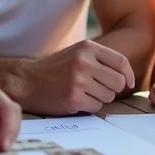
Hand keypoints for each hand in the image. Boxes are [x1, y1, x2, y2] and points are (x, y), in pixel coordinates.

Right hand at [12, 40, 133, 115]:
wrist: (26, 81)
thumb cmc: (54, 69)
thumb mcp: (76, 54)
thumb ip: (100, 60)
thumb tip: (127, 77)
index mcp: (87, 48)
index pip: (121, 62)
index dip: (128, 75)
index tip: (128, 84)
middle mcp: (84, 62)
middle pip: (118, 82)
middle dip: (111, 89)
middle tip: (96, 89)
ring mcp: (78, 80)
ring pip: (108, 96)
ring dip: (98, 98)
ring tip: (81, 93)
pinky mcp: (73, 98)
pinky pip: (96, 107)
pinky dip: (88, 107)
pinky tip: (75, 100)